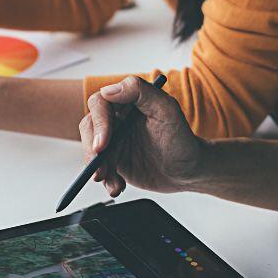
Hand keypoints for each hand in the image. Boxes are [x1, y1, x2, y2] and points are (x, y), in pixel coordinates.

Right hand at [79, 76, 204, 196]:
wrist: (188, 171)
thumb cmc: (181, 139)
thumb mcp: (167, 110)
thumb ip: (141, 92)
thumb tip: (109, 90)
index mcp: (127, 101)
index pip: (100, 103)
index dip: (99, 123)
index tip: (103, 144)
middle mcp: (117, 119)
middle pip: (89, 127)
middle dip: (91, 149)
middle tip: (100, 169)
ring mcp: (113, 140)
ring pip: (91, 150)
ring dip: (98, 169)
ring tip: (114, 183)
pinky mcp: (114, 160)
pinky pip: (99, 169)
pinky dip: (106, 181)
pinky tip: (118, 186)